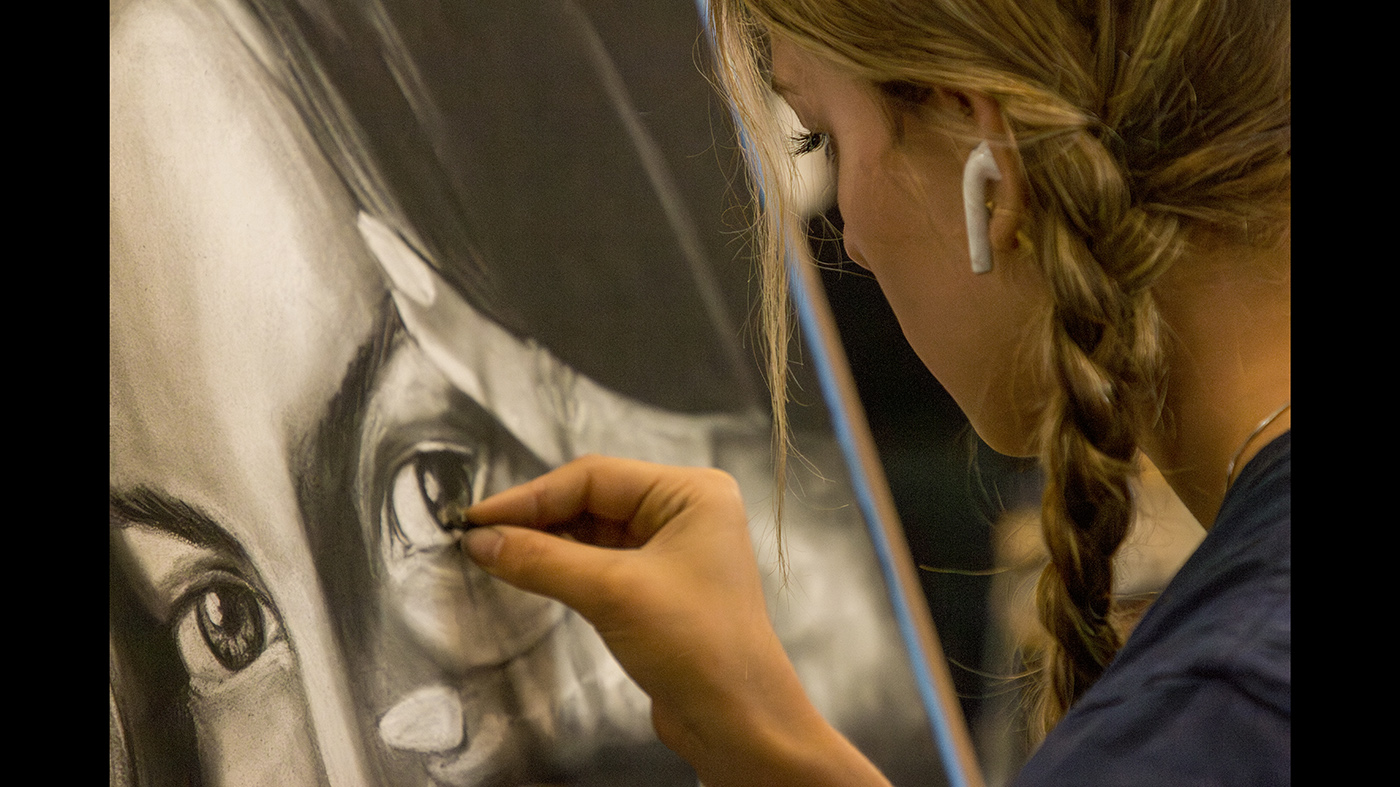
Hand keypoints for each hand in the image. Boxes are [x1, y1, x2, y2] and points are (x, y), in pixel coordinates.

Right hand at [460, 455, 890, 786]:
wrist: (738, 722)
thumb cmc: (695, 645)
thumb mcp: (613, 594)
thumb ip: (542, 559)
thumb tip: (480, 539)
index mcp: (691, 492)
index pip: (595, 476)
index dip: (530, 495)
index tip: (476, 518)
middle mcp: (685, 511)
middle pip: (592, 500)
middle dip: (536, 518)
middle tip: (477, 537)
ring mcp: (672, 550)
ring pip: (592, 532)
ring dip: (545, 543)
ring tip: (491, 554)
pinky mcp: (658, 588)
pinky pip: (600, 562)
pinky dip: (563, 567)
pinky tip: (527, 573)